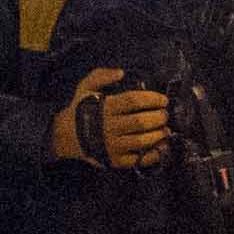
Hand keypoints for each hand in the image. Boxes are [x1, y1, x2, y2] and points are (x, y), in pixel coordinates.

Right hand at [48, 67, 172, 166]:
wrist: (67, 136)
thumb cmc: (83, 109)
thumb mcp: (85, 87)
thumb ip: (101, 76)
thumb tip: (121, 73)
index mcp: (105, 108)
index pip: (134, 101)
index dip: (152, 99)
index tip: (163, 100)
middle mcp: (108, 127)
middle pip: (141, 121)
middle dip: (159, 117)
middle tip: (165, 114)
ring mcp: (112, 145)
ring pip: (142, 141)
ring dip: (159, 134)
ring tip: (165, 129)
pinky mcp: (115, 160)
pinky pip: (138, 159)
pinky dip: (153, 154)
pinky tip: (160, 146)